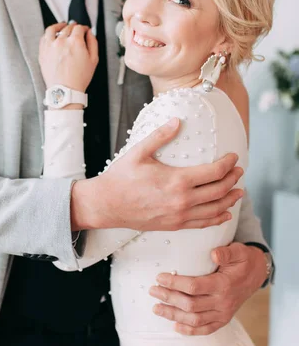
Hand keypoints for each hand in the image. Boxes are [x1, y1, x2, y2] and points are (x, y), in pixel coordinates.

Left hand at [39, 22, 97, 92]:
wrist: (65, 90)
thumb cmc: (79, 78)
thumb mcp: (94, 60)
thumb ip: (93, 42)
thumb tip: (90, 32)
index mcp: (75, 42)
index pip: (79, 28)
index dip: (83, 28)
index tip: (84, 30)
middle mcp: (62, 41)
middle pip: (67, 28)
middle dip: (73, 27)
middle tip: (76, 29)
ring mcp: (50, 46)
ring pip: (53, 29)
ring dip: (59, 25)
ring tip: (62, 25)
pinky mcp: (42, 52)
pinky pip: (44, 37)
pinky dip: (49, 33)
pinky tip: (52, 34)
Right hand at [71, 119, 243, 230]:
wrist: (107, 205)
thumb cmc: (121, 177)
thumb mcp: (139, 152)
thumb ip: (160, 135)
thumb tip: (177, 120)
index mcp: (178, 181)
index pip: (214, 172)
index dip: (228, 163)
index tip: (233, 157)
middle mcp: (183, 201)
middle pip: (219, 190)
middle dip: (233, 180)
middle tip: (240, 171)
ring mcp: (179, 216)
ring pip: (215, 209)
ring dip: (230, 199)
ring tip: (239, 191)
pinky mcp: (174, 225)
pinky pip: (203, 224)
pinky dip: (218, 218)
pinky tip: (225, 213)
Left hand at [149, 242, 267, 334]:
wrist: (257, 274)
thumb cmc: (243, 260)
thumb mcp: (238, 251)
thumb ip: (226, 252)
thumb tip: (213, 254)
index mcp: (223, 285)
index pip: (194, 287)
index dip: (175, 283)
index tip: (160, 277)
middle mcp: (223, 302)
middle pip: (190, 305)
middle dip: (168, 298)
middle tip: (152, 291)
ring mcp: (223, 314)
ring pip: (195, 320)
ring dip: (173, 315)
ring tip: (157, 308)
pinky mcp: (223, 320)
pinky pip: (206, 330)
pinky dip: (190, 331)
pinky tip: (175, 327)